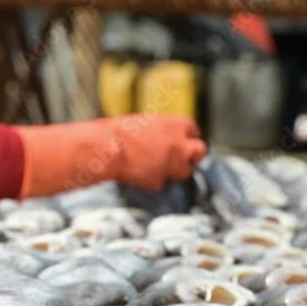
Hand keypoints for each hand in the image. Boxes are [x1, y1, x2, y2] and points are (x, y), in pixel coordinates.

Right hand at [14, 114, 207, 196]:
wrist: (107, 149)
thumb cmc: (118, 132)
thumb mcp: (144, 123)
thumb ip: (162, 131)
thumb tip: (165, 137)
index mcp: (175, 124)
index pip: (193, 130)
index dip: (188, 137)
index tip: (185, 141)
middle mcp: (179, 144)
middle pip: (200, 151)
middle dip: (192, 156)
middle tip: (182, 159)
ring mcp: (171, 164)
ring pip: (184, 171)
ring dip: (174, 171)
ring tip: (155, 166)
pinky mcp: (159, 180)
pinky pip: (160, 182)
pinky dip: (151, 179)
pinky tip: (137, 172)